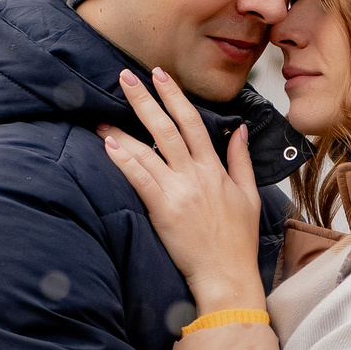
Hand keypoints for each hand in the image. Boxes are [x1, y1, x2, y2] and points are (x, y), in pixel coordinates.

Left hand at [99, 68, 265, 313]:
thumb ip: (241, 160)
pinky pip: (139, 178)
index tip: (159, 75)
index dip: (174, 96)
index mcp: (215, 169)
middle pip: (166, 128)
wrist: (227, 274)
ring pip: (147, 151)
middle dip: (144, 99)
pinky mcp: (162, 210)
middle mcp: (195, 175)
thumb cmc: (237, 240)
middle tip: (125, 77)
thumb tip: (240, 130)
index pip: (192, 122)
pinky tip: (108, 144)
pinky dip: (123, 159)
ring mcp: (178, 191)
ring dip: (122, 130)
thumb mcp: (248, 196)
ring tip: (101, 115)